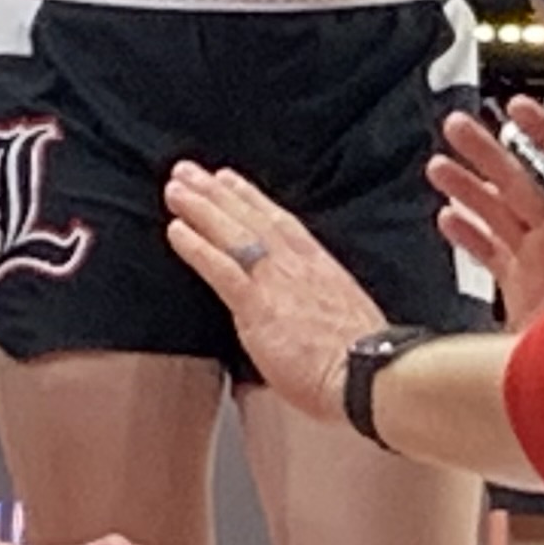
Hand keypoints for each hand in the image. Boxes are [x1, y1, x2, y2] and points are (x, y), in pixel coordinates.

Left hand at [161, 165, 387, 422]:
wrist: (368, 374)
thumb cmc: (363, 361)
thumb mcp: (347, 318)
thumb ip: (320, 307)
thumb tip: (309, 317)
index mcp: (320, 266)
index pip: (280, 222)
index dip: (250, 198)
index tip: (229, 179)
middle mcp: (297, 264)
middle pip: (251, 217)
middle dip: (217, 191)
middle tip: (188, 170)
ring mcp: (276, 281)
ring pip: (232, 233)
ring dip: (200, 207)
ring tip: (175, 188)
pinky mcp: (257, 305)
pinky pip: (221, 268)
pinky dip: (197, 246)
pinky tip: (176, 230)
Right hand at [430, 99, 543, 329]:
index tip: (516, 108)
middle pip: (520, 181)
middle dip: (487, 152)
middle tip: (456, 126)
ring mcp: (538, 261)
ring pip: (496, 213)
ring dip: (467, 188)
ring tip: (438, 167)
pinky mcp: (519, 289)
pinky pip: (489, 254)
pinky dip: (467, 236)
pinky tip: (446, 217)